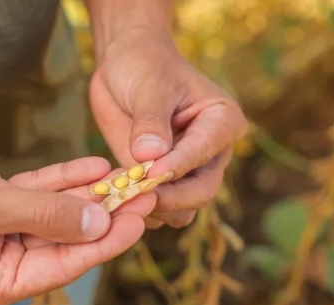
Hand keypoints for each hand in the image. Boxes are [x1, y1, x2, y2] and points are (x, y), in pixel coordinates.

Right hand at [7, 157, 156, 248]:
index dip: (104, 244)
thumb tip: (99, 224)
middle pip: (64, 238)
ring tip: (127, 175)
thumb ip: (46, 215)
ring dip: (91, 192)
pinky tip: (96, 166)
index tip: (138, 222)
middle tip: (142, 194)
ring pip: (55, 210)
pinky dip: (66, 178)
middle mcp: (0, 261)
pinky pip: (40, 191)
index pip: (63, 265)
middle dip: (104, 214)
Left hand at [89, 31, 247, 228]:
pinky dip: (133, 207)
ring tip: (118, 192)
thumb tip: (150, 156)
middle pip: (201, 192)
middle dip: (168, 197)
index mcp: (222, 122)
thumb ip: (150, 121)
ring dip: (150, 207)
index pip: (204, 153)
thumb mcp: (149, 86)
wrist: (125, 67)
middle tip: (132, 193)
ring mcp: (187, 172)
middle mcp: (211, 153)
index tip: (148, 173)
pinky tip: (110, 192)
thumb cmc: (144, 65)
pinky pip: (153, 208)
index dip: (177, 166)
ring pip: (180, 210)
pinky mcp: (161, 183)